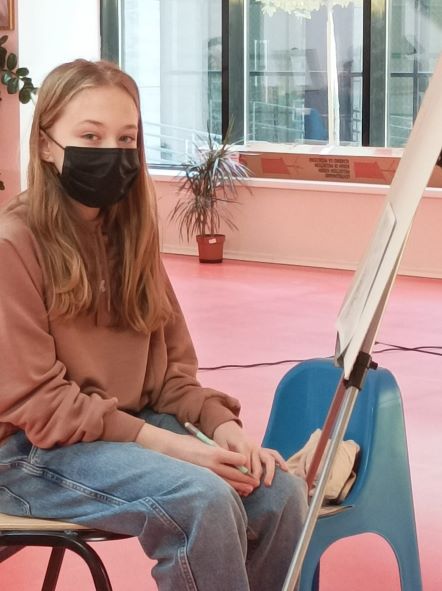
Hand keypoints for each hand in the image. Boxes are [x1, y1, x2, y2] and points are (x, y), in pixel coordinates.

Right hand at [135, 423, 257, 495]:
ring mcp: (207, 473)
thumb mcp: (205, 443)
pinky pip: (217, 486)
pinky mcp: (201, 479)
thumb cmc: (187, 443)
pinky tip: (233, 492)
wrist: (169, 449)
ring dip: (239, 487)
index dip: (245, 462)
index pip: (237, 459)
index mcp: (215, 452)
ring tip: (249, 490)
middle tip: (256, 483)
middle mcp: (213, 464)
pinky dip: (227, 489)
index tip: (251, 465)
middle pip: (235, 473)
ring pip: (227, 482)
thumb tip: (230, 457)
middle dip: (247, 479)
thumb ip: (217, 451)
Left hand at [213, 421, 287, 486]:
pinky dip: (280, 461)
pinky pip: (274, 454)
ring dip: (269, 473)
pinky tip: (285, 470)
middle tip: (250, 491)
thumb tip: (229, 473)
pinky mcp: (262, 449)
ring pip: (268, 460)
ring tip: (268, 484)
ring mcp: (259, 447)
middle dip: (254, 478)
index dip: (244, 475)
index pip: (245, 462)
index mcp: (241, 444)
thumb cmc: (222, 438)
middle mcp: (253, 446)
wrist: (227, 427)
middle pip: (257, 464)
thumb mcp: (220, 446)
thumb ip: (226, 457)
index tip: (241, 487)